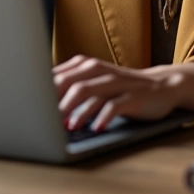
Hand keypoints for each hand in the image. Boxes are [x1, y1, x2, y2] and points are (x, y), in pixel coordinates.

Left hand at [53, 55, 193, 131]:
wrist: (161, 85)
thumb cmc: (120, 87)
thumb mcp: (94, 83)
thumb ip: (71, 87)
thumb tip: (39, 102)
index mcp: (86, 66)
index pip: (58, 76)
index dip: (44, 93)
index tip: (32, 110)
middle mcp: (99, 70)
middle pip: (71, 83)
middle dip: (56, 103)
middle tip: (44, 121)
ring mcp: (116, 82)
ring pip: (90, 92)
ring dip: (76, 111)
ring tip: (68, 127)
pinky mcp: (132, 96)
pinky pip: (114, 105)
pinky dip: (103, 117)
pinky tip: (96, 128)